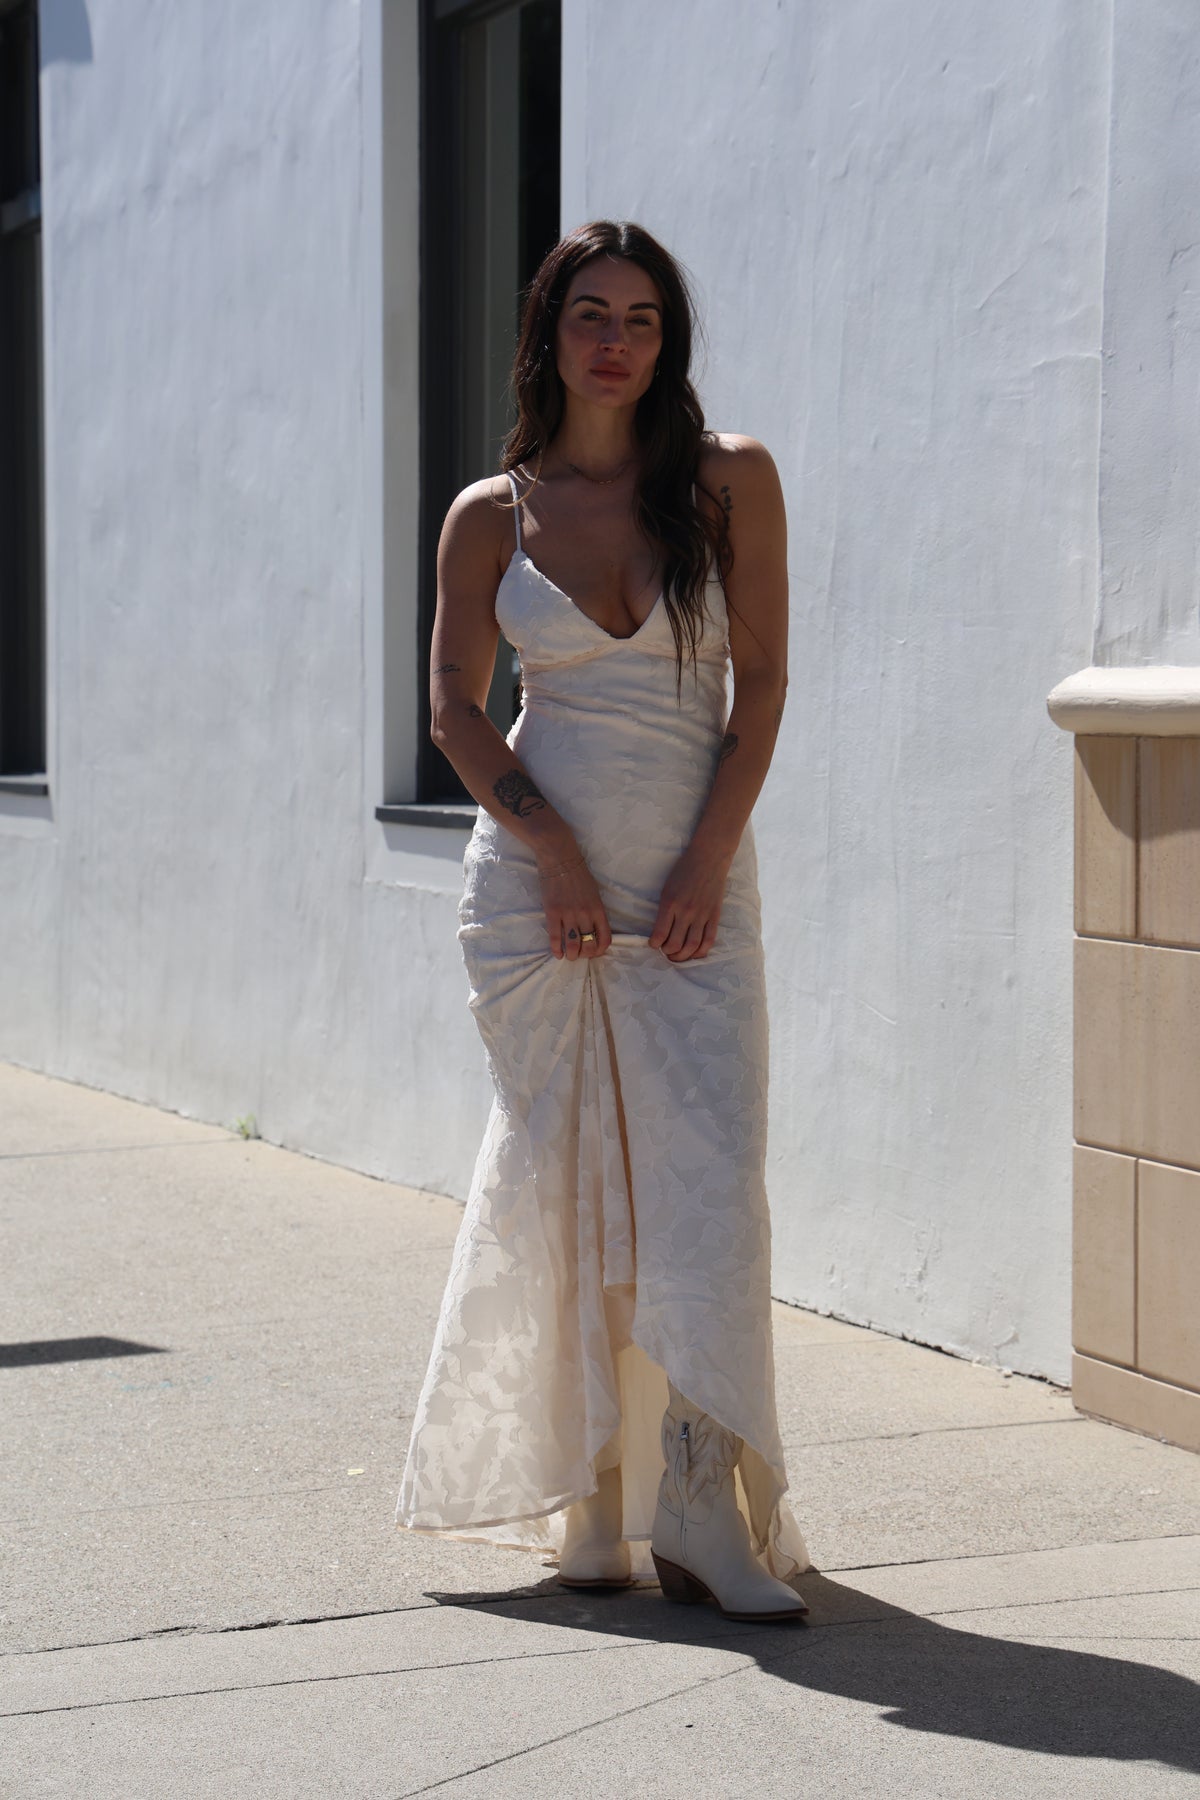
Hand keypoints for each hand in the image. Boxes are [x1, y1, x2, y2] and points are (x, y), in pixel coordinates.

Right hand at [536, 850, 611, 959]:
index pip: (605, 938)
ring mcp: (569, 914)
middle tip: (580, 954)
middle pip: (589, 945)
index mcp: (598, 909)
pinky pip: (555, 937)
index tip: (595, 952)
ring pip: (573, 945)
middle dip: (585, 955)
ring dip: (572, 955)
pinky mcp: (553, 913)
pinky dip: (556, 949)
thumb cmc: (578, 874)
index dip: (601, 950)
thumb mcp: (594, 893)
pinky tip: (557, 954)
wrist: (560, 859)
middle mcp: (586, 914)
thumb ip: (595, 911)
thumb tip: (593, 929)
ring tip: (569, 956)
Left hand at [649, 845, 730, 960]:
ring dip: (683, 956)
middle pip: (675, 944)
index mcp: (670, 904)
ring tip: (678, 956)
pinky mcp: (714, 915)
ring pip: (692, 945)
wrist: (709, 858)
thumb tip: (661, 931)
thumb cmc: (684, 871)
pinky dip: (701, 951)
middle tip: (665, 952)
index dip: (654, 944)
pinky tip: (695, 953)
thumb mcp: (667, 888)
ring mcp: (702, 914)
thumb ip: (664, 909)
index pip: (660, 934)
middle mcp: (686, 911)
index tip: (653, 944)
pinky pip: (709, 939)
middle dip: (668, 953)